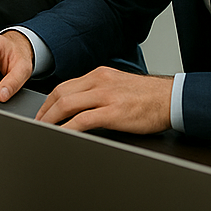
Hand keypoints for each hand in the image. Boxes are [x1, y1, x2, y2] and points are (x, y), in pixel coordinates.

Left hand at [35, 67, 171, 133]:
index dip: (50, 100)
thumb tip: (82, 106)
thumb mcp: (119, 86)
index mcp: (99, 75)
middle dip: (45, 110)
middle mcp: (99, 81)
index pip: (65, 85)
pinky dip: (68, 128)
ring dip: (51, 118)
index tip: (43, 111)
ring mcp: (106, 96)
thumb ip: (100, 91)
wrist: (172, 99)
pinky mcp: (114, 112)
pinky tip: (63, 135)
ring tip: (44, 130)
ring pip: (67, 104)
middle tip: (38, 123)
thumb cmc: (148, 97)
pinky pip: (83, 120)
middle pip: (61, 93)